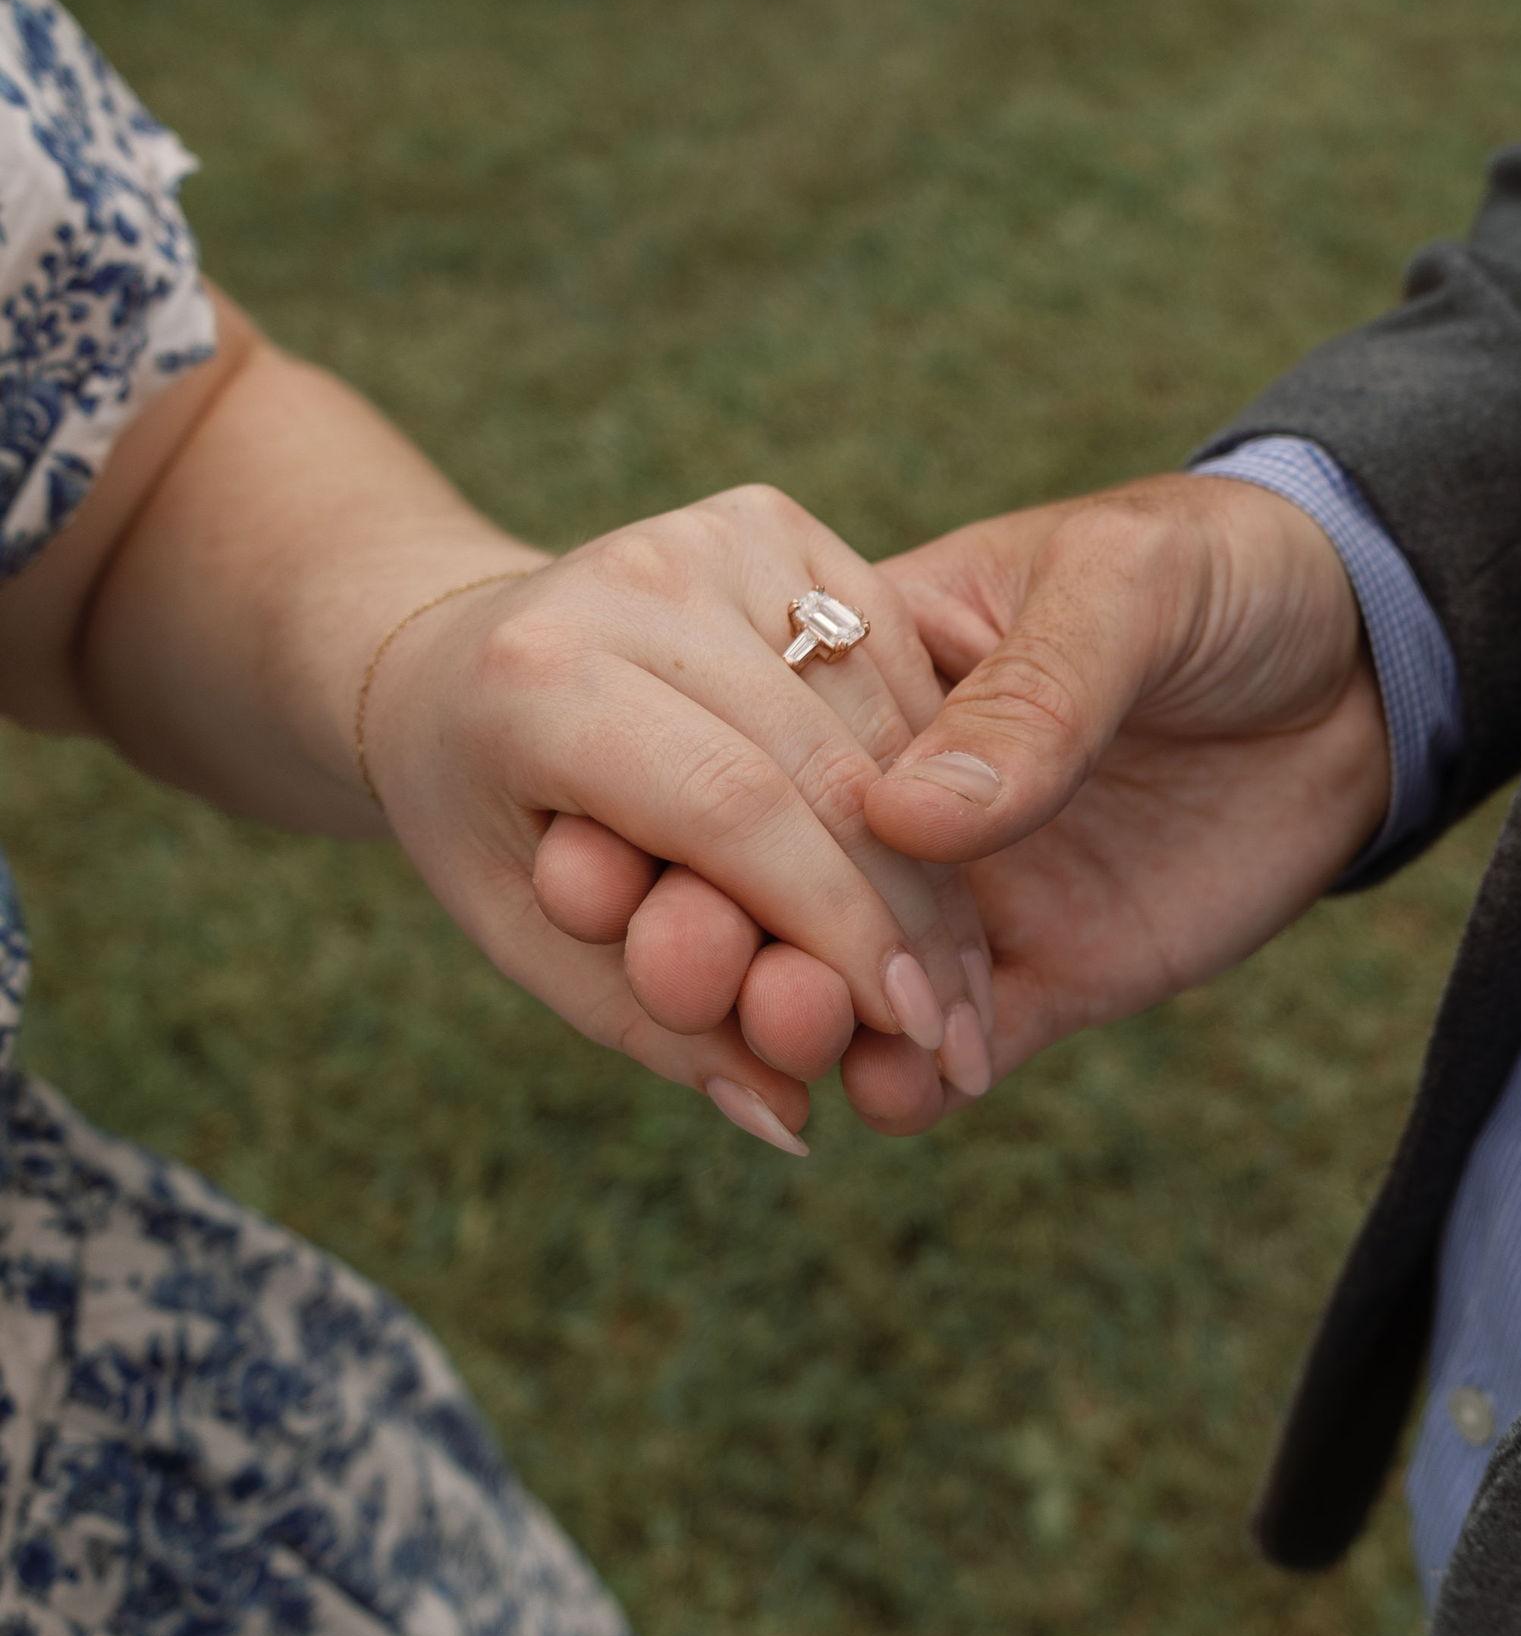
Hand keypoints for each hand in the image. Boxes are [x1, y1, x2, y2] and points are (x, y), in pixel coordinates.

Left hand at [361, 484, 994, 1154]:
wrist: (444, 655)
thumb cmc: (484, 816)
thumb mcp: (528, 938)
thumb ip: (653, 1024)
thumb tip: (790, 1121)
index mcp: (537, 679)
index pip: (731, 810)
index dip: (836, 928)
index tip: (911, 1030)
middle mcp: (630, 577)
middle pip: (824, 764)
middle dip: (907, 915)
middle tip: (960, 1030)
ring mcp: (707, 528)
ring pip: (878, 714)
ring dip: (937, 857)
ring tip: (961, 973)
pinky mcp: (769, 514)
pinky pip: (891, 656)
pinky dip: (925, 769)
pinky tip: (945, 865)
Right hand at [535, 473, 1387, 1135]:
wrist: (1364, 666)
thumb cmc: (1225, 573)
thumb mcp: (1127, 584)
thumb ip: (1030, 688)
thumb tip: (902, 813)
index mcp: (874, 669)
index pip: (744, 746)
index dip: (668, 803)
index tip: (606, 855)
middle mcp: (894, 795)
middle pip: (760, 876)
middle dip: (702, 924)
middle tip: (678, 963)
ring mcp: (961, 895)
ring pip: (833, 978)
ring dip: (787, 1016)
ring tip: (791, 1035)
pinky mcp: (1037, 978)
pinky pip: (946, 1052)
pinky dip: (903, 1085)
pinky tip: (889, 1092)